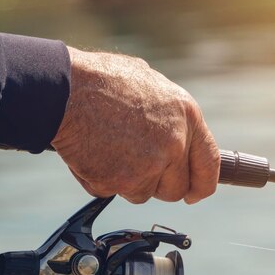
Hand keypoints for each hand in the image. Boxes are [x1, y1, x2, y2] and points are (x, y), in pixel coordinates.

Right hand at [52, 48, 219, 203]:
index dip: (203, 184)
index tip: (195, 194)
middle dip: (158, 184)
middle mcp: (174, 144)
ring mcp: (149, 166)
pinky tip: (92, 152)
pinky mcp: (120, 182)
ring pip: (143, 194)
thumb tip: (176, 133)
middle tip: (135, 166)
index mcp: (187, 117)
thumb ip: (169, 116)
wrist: (65, 90)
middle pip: (176, 189)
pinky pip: (112, 192)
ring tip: (109, 147)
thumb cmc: (102, 81)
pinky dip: (100, 179)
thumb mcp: (152, 85)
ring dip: (127, 181)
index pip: (210, 164)